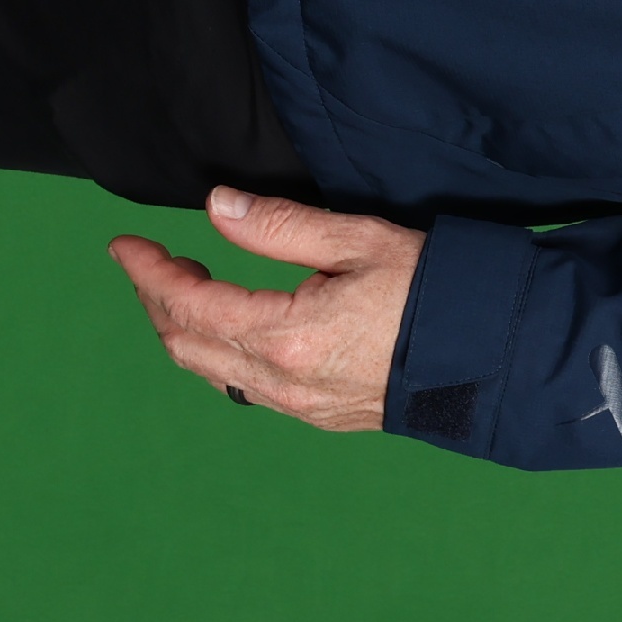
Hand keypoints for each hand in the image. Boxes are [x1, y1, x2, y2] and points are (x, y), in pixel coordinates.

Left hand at [108, 187, 423, 430]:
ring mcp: (300, 405)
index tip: (126, 244)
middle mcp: (282, 381)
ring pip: (211, 372)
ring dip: (186, 330)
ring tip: (189, 287)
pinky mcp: (320, 414)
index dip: (149, 272)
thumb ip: (283, 226)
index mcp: (286, 335)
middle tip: (155, 261)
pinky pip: (246, 388)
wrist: (495, 356)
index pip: (189, 304)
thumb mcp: (361, 240)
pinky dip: (220, 354)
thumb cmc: (436, 291)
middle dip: (158, 302)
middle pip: (185, 346)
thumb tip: (217, 206)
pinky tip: (235, 328)